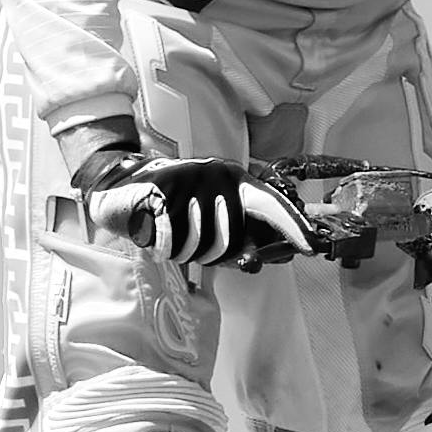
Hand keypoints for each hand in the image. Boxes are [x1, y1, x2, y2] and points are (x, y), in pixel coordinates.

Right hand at [79, 148, 279, 275]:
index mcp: (234, 178)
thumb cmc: (171, 205)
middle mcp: (218, 175)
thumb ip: (236, 231)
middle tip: (190, 239)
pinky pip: (170, 243)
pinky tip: (154, 228)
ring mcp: (190, 181)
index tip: (312, 246)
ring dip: (182, 249)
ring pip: (199, 248)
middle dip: (210, 253)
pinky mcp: (160, 192)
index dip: (292, 226)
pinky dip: (160, 244)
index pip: (271, 204)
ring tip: (171, 227)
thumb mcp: (208, 211)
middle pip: (230, 243)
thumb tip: (264, 256)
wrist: (119, 184)